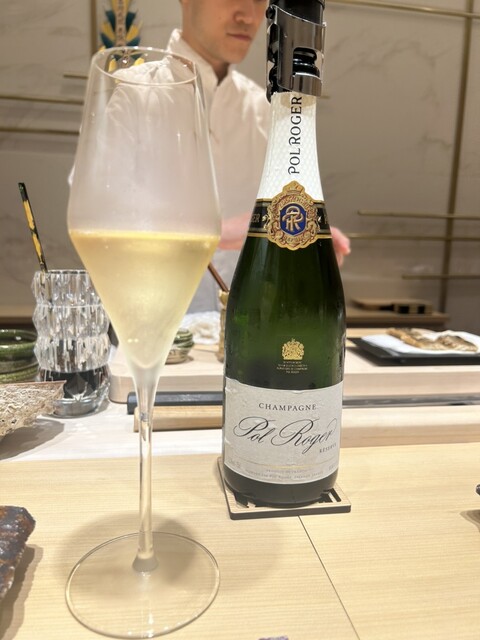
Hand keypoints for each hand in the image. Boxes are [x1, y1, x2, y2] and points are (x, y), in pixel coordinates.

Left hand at [219, 213, 350, 266]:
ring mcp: (286, 231)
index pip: (317, 221)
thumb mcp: (251, 229)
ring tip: (333, 264)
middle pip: (318, 230)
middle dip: (332, 243)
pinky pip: (301, 248)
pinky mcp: (280, 243)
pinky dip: (311, 255)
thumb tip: (276, 236)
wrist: (221, 234)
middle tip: (340, 260)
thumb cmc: (233, 230)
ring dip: (324, 250)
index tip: (344, 248)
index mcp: (286, 212)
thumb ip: (266, 231)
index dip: (332, 234)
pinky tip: (314, 266)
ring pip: (312, 239)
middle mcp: (289, 220)